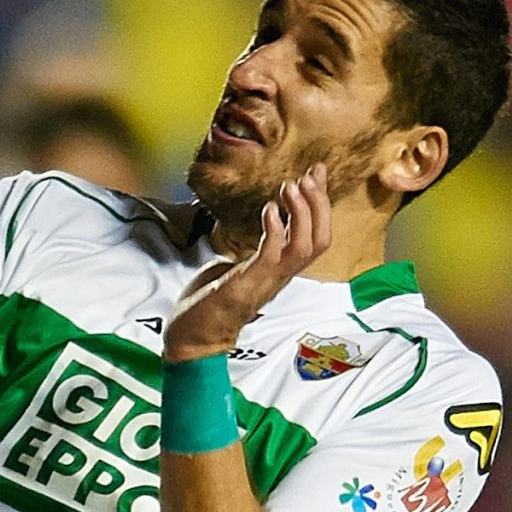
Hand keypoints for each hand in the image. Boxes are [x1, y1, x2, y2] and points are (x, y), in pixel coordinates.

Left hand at [164, 165, 329, 361]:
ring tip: (290, 186)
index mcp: (279, 269)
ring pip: (305, 249)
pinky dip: (274, 231)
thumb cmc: (210, 302)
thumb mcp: (234, 266)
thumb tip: (257, 229)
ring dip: (301, 215)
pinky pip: (271, 258)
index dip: (319, 205)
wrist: (191, 338)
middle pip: (320, 240)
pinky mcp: (246, 287)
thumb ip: (250, 249)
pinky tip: (267, 210)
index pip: (315, 236)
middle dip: (319, 204)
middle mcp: (280, 276)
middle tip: (309, 175)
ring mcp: (266, 282)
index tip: (315, 174)